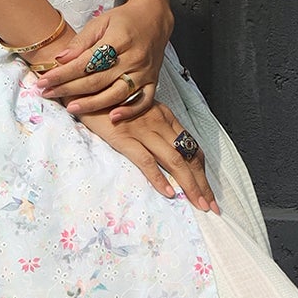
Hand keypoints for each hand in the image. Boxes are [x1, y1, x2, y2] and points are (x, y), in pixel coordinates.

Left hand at [33, 0, 171, 119]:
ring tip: (72, 108)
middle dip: (70, 89)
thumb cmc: (124, 20)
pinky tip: (112, 117)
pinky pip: (143, 101)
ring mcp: (144, 72)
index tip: (44, 80)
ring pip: (117, 94)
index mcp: (119, 40)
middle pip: (98, 80)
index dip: (63, 73)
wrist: (154, 19)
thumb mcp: (101, 22)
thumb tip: (60, 59)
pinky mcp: (152, 81)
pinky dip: (129, 111)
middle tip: (48, 93)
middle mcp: (133, 58)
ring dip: (93, 104)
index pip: (86, 62)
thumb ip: (81, 42)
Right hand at [76, 101, 218, 214]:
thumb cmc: (112, 104)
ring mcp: (143, 130)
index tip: (209, 191)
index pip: (192, 147)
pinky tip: (169, 192)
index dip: (203, 171)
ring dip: (190, 185)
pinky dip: (159, 178)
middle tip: (212, 206)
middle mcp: (159, 123)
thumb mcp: (141, 112)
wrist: (85, 90)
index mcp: (166, 117)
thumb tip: (169, 152)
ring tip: (199, 204)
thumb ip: (155, 128)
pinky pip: (146, 161)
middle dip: (202, 183)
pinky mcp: (124, 138)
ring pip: (174, 160)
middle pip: (189, 157)